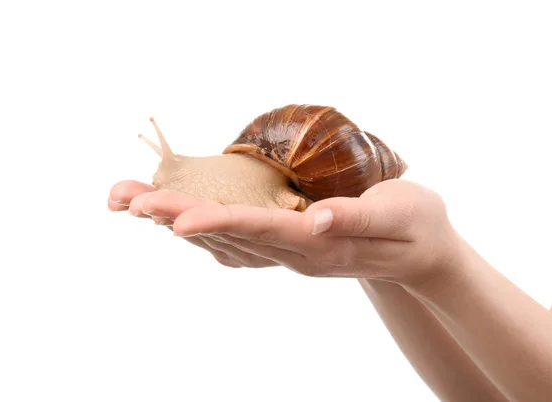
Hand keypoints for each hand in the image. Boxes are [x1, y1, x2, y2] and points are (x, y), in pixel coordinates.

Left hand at [109, 179, 459, 284]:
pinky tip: (180, 220)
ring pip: (225, 238)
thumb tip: (312, 217)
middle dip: (178, 217)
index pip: (261, 232)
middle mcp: (297, 254)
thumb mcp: (398, 214)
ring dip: (180, 220)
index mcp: (321, 244)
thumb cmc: (418, 227)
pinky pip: (238, 240)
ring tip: (136, 203)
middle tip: (128, 200)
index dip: (219, 222)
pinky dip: (204, 226)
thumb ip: (356, 215)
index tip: (176, 219)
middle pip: (229, 235)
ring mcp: (291, 253)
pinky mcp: (290, 245)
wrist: (423, 253)